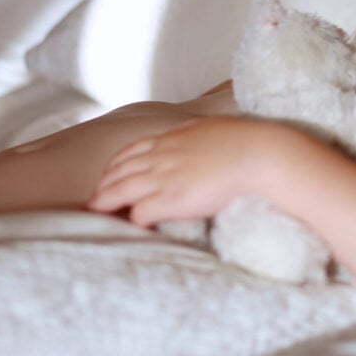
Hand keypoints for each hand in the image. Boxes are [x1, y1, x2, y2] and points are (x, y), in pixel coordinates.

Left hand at [88, 116, 279, 226]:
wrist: (259, 154)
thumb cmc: (246, 141)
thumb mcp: (212, 128)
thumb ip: (196, 134)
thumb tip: (197, 137)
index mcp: (171, 138)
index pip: (131, 151)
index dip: (117, 165)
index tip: (111, 174)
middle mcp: (161, 156)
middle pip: (119, 171)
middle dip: (104, 185)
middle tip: (96, 199)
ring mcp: (164, 178)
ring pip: (119, 192)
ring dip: (105, 203)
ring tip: (96, 213)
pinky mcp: (171, 200)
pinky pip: (139, 213)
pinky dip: (132, 221)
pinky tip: (132, 227)